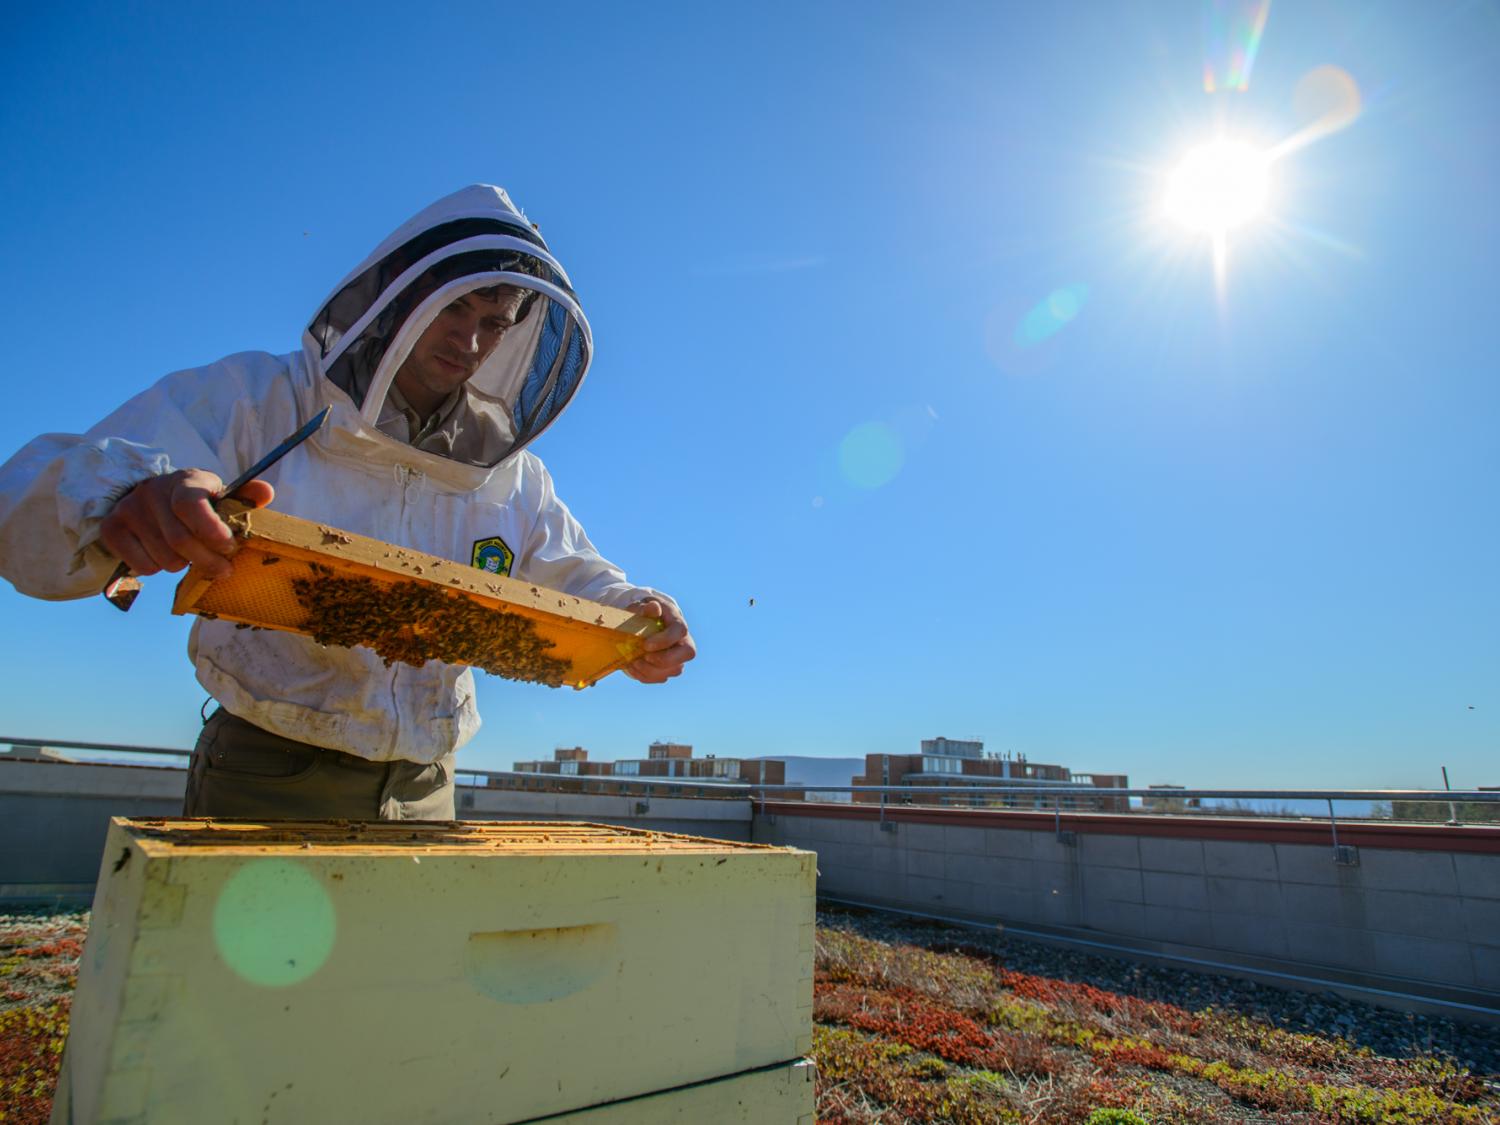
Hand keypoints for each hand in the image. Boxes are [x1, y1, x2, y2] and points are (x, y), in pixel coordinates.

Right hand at [98, 469, 274, 578]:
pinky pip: (143, 566)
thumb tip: (266, 493)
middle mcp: (152, 491)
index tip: (229, 546)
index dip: (211, 531)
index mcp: (184, 480)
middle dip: (208, 561)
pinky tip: (165, 556)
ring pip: (164, 559)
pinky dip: (159, 570)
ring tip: (190, 556)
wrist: (150, 497)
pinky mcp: (112, 529)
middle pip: (180, 540)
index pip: (190, 504)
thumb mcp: (220, 495)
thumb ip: (244, 497)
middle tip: (223, 569)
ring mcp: (129, 510)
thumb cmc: (196, 501)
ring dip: (184, 566)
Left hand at [623, 598, 695, 683]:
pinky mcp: (670, 669)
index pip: (680, 631)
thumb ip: (647, 607)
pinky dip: (644, 676)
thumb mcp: (643, 606)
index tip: (646, 644)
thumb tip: (653, 608)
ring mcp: (679, 658)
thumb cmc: (645, 614)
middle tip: (644, 656)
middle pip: (688, 653)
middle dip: (664, 659)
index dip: (665, 640)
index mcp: (678, 623)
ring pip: (673, 670)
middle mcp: (684, 641)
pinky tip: (632, 666)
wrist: (645, 625)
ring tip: (633, 662)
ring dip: (650, 670)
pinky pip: (661, 678)